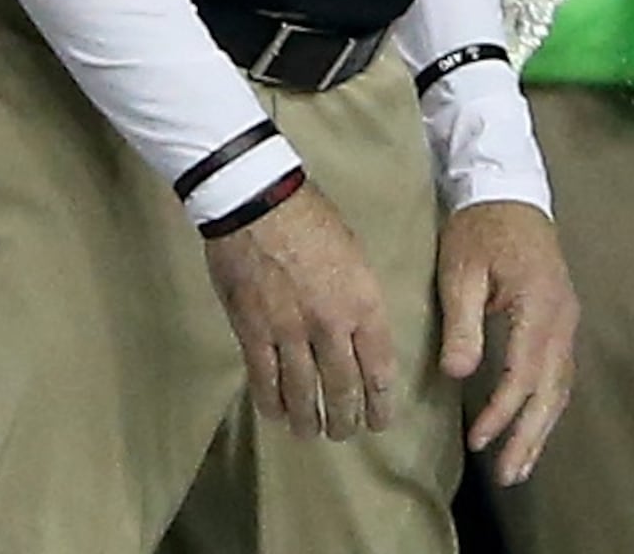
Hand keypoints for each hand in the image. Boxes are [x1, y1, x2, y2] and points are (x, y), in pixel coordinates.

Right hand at [204, 180, 401, 440]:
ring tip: (312, 432)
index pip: (380, 371)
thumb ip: (359, 303)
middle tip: (345, 433)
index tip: (379, 420)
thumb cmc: (311, 218)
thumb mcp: (355, 257)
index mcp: (363, 305)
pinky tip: (276, 414)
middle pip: (344, 390)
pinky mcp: (253, 331)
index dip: (380, 404)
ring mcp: (290, 333)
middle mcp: (331, 327)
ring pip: (304, 394)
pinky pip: (264, 380)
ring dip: (310, 420)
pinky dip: (272, 402)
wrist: (256, 200)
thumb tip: (357, 336)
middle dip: (347, 420)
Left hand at [439, 199, 578, 485]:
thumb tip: (458, 374)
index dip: (501, 412)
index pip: (523, 374)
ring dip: (541, 430)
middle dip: (529, 437)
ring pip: (560, 389)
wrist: (509, 192)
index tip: (479, 440)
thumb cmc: (479, 229)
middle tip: (508, 475)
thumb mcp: (461, 269)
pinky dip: (547, 406)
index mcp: (538, 307)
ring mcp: (567, 323)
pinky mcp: (562, 323)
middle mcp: (562, 321)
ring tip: (520, 466)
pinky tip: (533, 427)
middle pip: (550, 392)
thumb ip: (462, 322)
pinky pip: (559, 375)